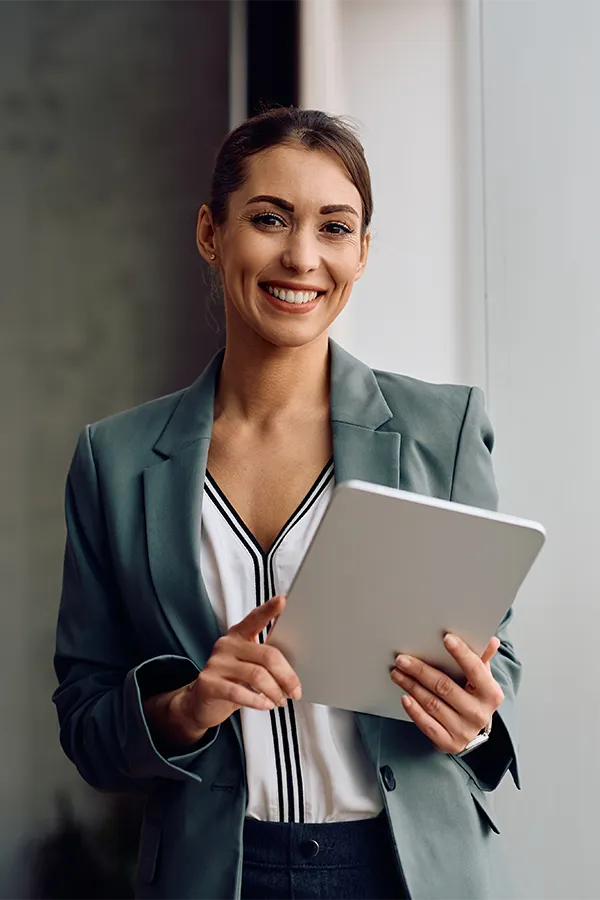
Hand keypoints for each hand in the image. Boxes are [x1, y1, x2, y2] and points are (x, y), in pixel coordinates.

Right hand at [174, 595, 300, 739]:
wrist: (200, 702)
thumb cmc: (232, 681)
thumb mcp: (248, 664)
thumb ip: (264, 657)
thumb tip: (295, 666)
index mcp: (238, 634)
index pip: (256, 618)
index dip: (270, 609)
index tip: (284, 600)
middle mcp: (226, 644)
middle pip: (266, 655)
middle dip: (286, 675)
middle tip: (296, 691)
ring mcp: (216, 662)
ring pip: (257, 675)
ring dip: (275, 691)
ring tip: (281, 701)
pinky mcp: (208, 682)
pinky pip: (239, 692)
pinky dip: (258, 701)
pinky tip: (266, 706)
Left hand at [390, 634, 503, 753]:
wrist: (469, 728)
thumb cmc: (473, 696)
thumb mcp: (480, 678)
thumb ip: (482, 658)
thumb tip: (491, 640)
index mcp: (491, 694)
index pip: (475, 670)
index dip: (462, 653)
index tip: (446, 638)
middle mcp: (479, 714)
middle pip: (445, 687)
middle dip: (421, 671)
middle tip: (402, 659)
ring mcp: (464, 731)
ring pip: (432, 704)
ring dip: (411, 686)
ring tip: (397, 673)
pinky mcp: (449, 743)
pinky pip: (427, 725)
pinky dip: (414, 710)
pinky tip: (405, 697)